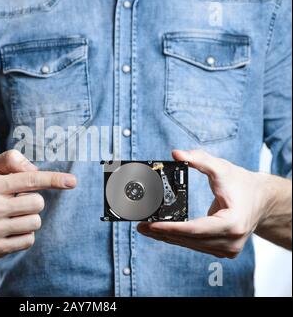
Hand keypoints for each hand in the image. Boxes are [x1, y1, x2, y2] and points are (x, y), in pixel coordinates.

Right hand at [0, 150, 76, 258]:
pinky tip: (9, 229)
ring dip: (28, 218)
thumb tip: (35, 170)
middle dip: (33, 201)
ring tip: (11, 215)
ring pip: (35, 222)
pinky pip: (29, 240)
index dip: (53, 179)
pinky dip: (24, 234)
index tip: (72, 181)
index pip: (30, 180)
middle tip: (17, 201)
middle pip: (38, 203)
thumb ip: (11, 159)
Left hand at [137, 149, 270, 258]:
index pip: (194, 229)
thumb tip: (176, 153)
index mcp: (232, 224)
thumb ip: (199, 159)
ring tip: (146, 229)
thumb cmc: (242, 184)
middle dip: (162, 233)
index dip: (170, 228)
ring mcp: (227, 249)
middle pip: (189, 239)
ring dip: (167, 237)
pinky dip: (178, 238)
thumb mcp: (222, 168)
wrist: (262, 199)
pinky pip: (195, 245)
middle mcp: (231, 241)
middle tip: (141, 226)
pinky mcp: (223, 250)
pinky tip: (163, 233)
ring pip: (190, 245)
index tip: (151, 224)